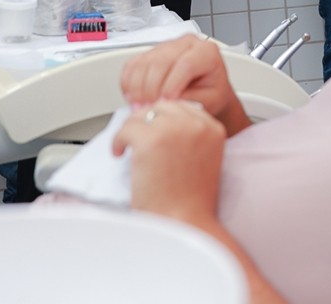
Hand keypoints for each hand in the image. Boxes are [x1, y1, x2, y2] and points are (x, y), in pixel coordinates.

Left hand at [112, 99, 226, 222]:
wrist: (185, 224)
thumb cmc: (191, 203)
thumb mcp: (204, 161)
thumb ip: (192, 138)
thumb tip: (163, 124)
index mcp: (212, 129)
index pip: (183, 107)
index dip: (164, 117)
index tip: (153, 129)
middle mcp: (195, 125)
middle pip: (162, 106)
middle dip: (147, 120)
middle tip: (136, 135)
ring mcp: (172, 130)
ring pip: (142, 115)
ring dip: (131, 129)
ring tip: (126, 145)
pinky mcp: (150, 140)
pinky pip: (126, 129)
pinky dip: (118, 141)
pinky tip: (119, 153)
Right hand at [120, 35, 246, 132]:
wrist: (207, 91)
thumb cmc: (211, 94)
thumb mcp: (210, 100)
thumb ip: (191, 99)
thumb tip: (167, 102)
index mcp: (206, 52)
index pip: (185, 64)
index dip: (172, 84)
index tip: (166, 102)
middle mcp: (185, 44)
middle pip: (161, 61)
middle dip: (151, 89)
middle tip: (149, 109)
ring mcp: (166, 46)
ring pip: (144, 62)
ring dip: (137, 88)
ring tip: (140, 108)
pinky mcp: (150, 53)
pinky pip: (132, 64)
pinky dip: (128, 83)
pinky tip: (133, 98)